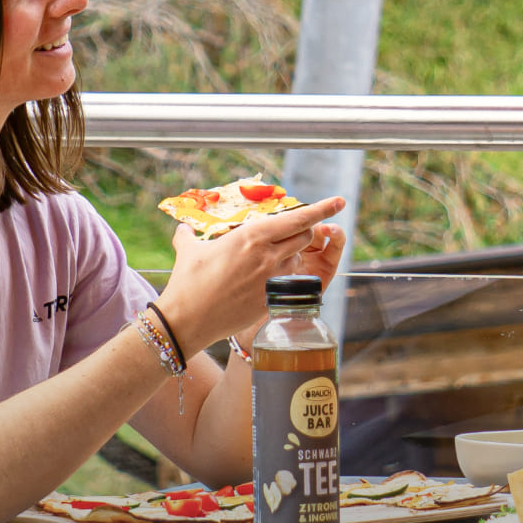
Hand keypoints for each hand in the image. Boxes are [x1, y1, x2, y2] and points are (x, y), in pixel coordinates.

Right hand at [155, 196, 345, 354]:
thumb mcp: (189, 251)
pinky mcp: (271, 300)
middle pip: (305, 237)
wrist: (188, 321)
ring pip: (298, 260)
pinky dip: (283, 277)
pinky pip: (289, 282)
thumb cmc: (187, 283)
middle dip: (304, 232)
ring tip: (268, 259)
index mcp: (252, 236)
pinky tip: (262, 280)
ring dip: (292, 255)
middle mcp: (267, 256)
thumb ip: (188, 235)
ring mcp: (272, 279)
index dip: (322, 209)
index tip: (339, 201)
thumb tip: (182, 228)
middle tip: (290, 233)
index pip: (297, 219)